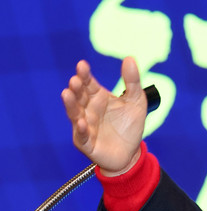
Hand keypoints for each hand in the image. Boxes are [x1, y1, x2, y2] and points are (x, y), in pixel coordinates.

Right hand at [61, 57, 146, 174]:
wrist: (132, 152)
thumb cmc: (130, 125)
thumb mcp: (136, 100)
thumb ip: (132, 81)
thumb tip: (129, 58)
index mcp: (98, 98)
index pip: (89, 84)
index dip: (85, 75)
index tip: (82, 65)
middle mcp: (88, 110)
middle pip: (79, 97)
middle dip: (76, 88)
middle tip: (75, 79)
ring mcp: (85, 126)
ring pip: (74, 113)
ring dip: (70, 104)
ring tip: (67, 93)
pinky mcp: (87, 143)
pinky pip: (82, 136)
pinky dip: (80, 129)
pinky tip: (80, 122)